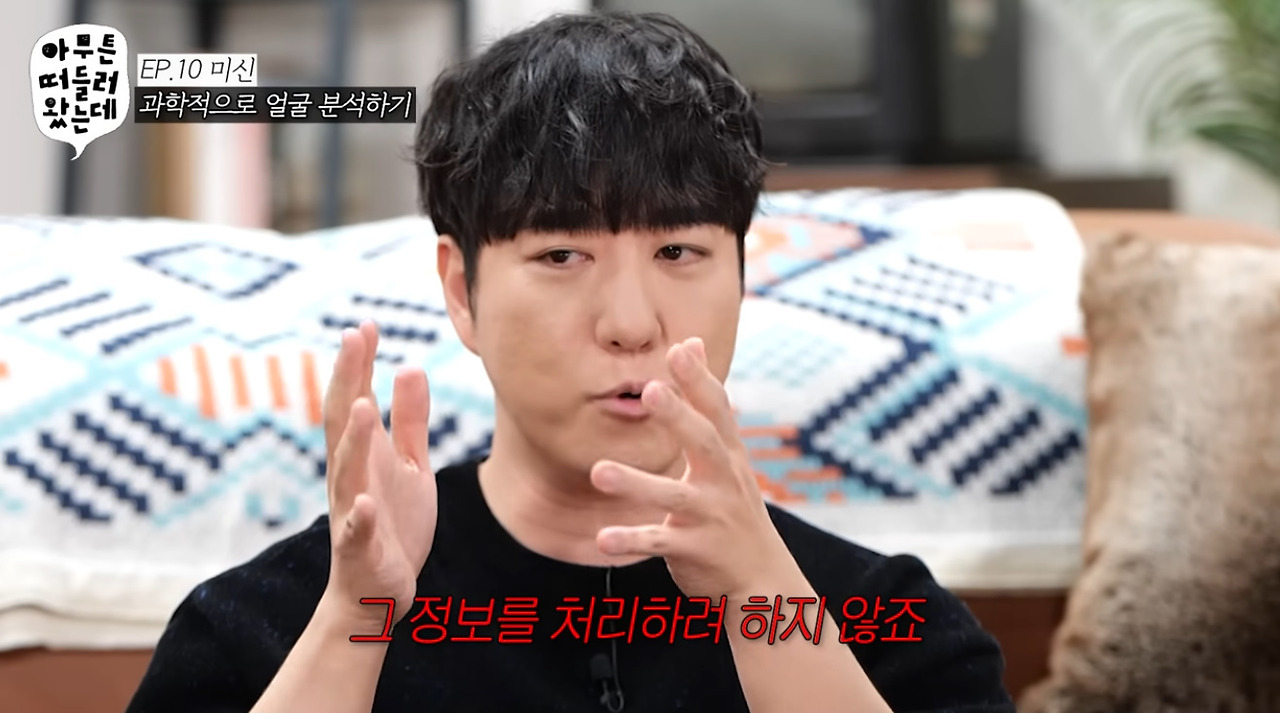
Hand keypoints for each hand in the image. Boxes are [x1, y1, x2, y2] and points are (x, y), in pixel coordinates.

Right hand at [321, 321, 436, 626]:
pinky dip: (359, 518)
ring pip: (347, 472)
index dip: (359, 363)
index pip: (356, 398)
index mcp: (363, 453)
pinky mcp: (360, 548)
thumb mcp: (410, 464)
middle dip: (347, 380)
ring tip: (364, 406)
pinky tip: (365, 503)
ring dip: (354, 440)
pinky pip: (356, 532)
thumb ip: (410, 419)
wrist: (379, 589)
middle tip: (353, 339)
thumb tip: (409, 366)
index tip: (366, 325)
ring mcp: (351, 511)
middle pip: (343, 422)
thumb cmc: (393, 522)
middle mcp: (351, 475)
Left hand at [589, 337, 796, 601]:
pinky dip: (633, 541)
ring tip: (599, 472)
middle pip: (704, 443)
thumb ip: (704, 403)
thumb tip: (691, 342)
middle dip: (678, 417)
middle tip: (648, 391)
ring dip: (637, 484)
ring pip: (674, 498)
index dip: (699, 380)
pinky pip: (660, 544)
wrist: (762, 578)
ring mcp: (712, 517)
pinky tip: (602, 539)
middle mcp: (725, 481)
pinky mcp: (696, 550)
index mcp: (728, 455)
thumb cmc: (732, 505)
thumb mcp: (725, 453)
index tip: (680, 349)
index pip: (717, 410)